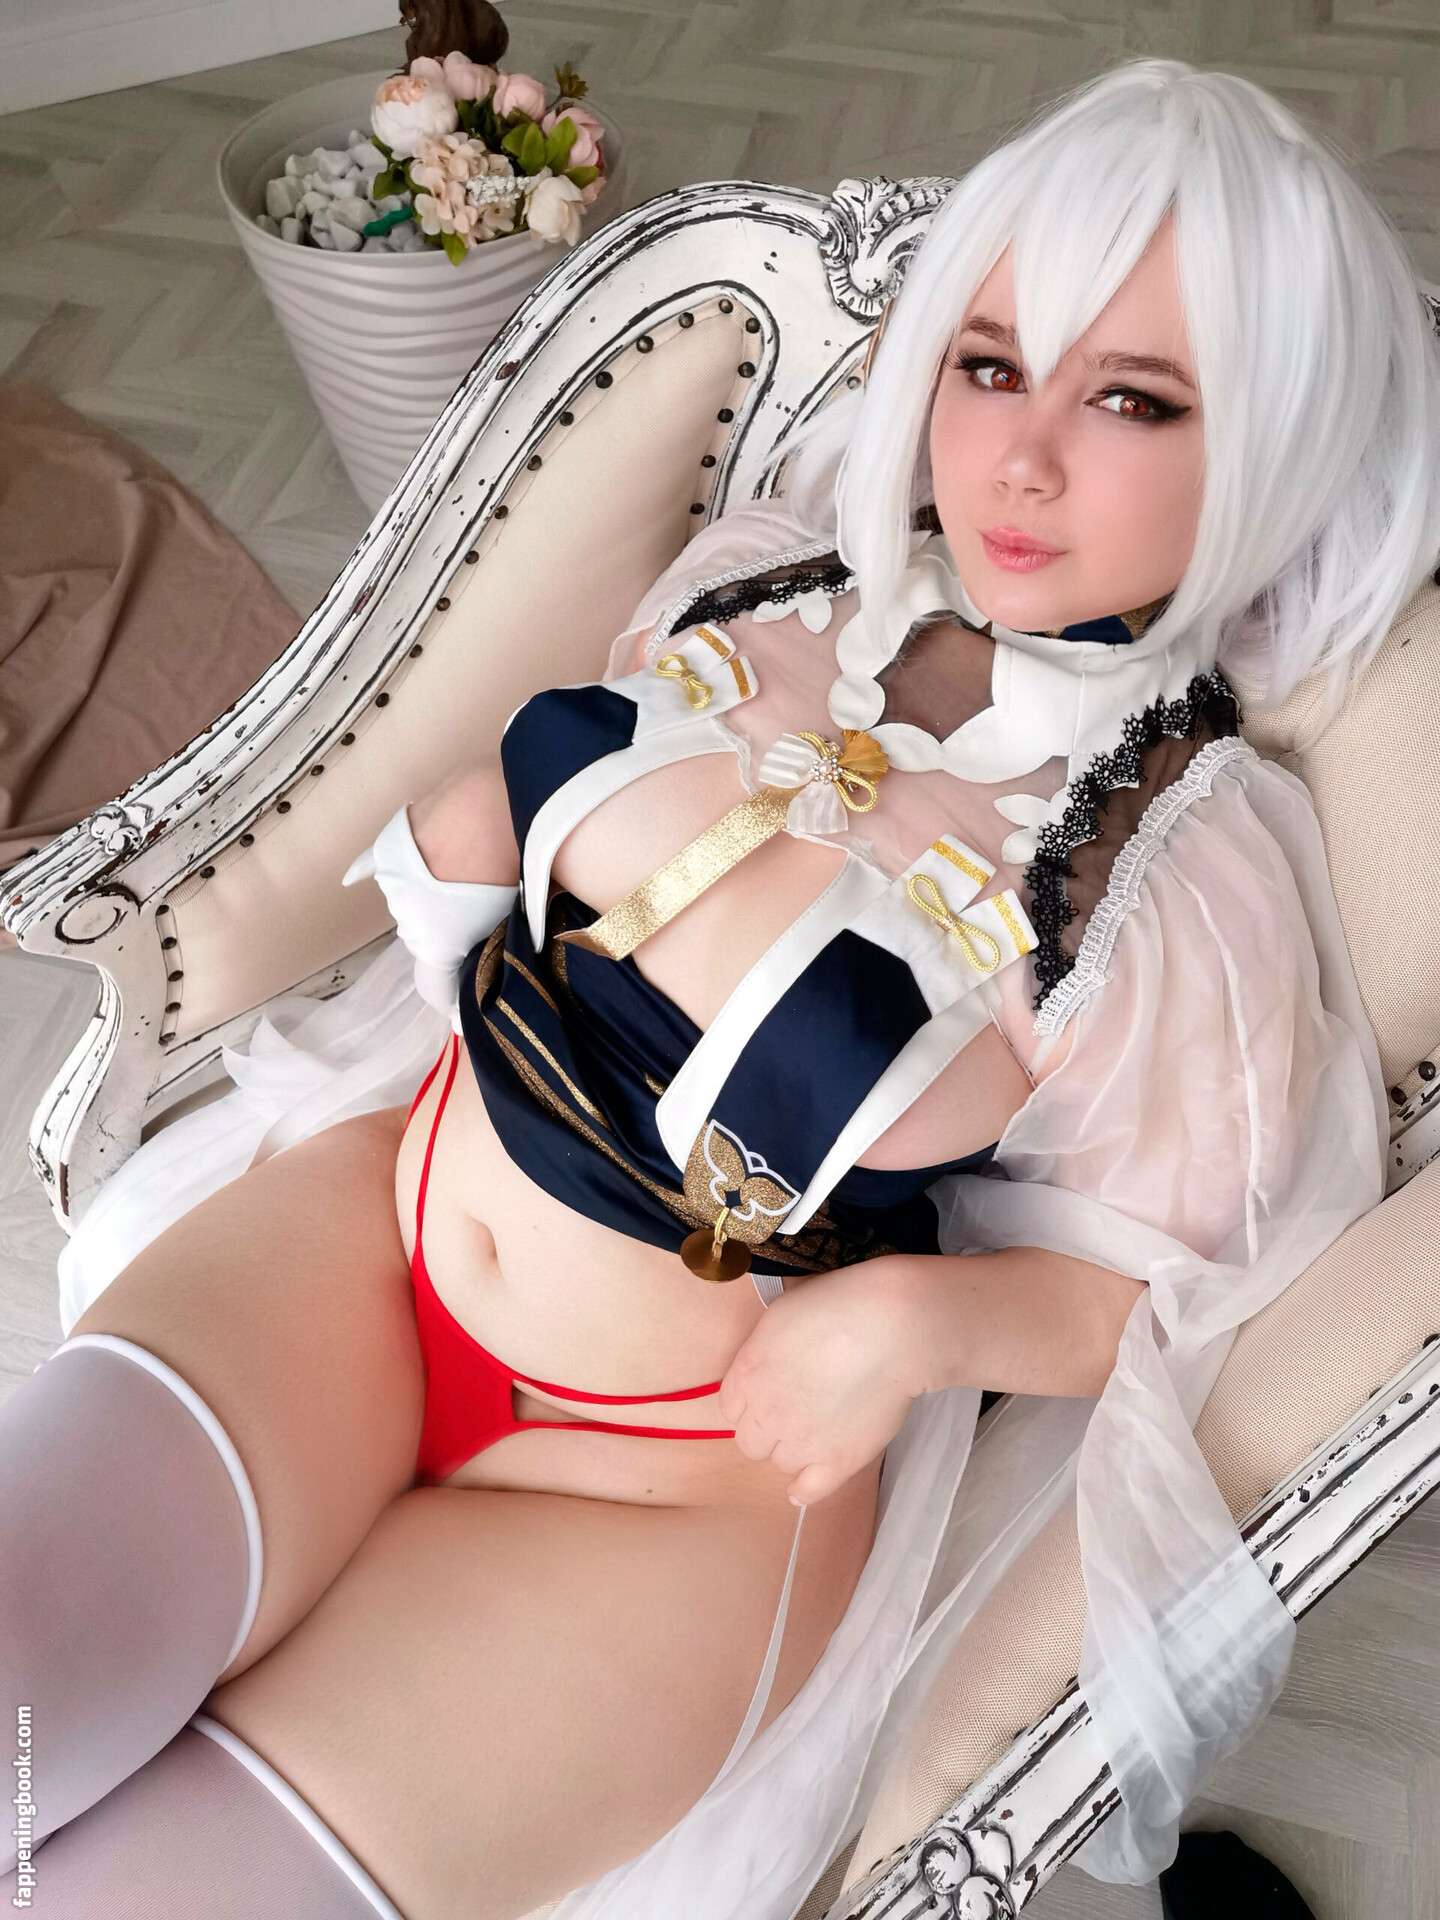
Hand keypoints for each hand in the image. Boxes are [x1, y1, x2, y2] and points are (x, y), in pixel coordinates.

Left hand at [718, 1258, 921, 1505]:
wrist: (894, 1328)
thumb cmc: (841, 1304)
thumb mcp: (785, 1308)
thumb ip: (765, 1342)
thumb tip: (768, 1350)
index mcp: (749, 1372)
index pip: (729, 1408)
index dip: (750, 1402)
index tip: (769, 1395)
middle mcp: (767, 1412)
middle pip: (749, 1441)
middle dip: (767, 1428)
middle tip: (796, 1410)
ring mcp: (801, 1441)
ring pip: (780, 1463)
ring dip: (793, 1450)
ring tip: (817, 1430)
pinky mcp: (838, 1461)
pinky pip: (809, 1490)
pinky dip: (804, 1490)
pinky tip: (804, 1486)